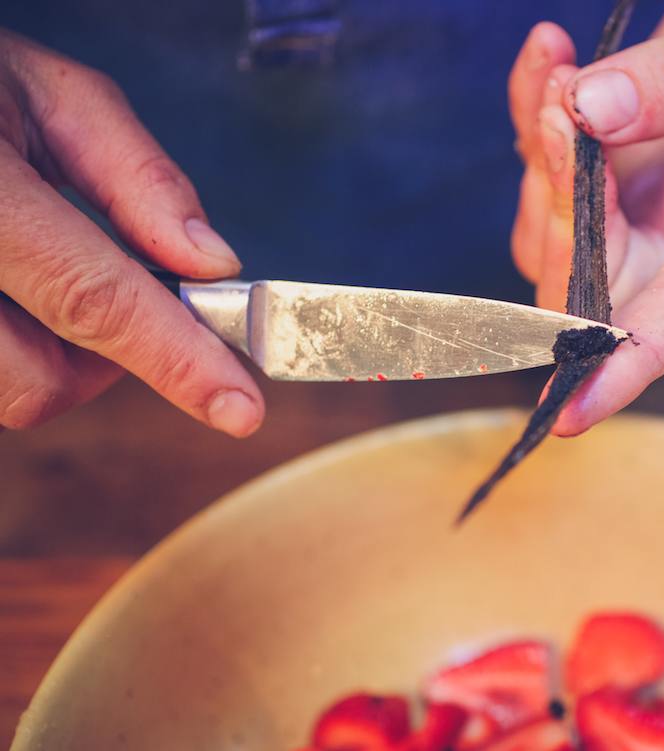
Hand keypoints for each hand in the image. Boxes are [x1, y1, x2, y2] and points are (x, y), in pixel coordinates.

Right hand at [0, 29, 262, 434]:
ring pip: (4, 392)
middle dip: (104, 362)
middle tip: (122, 293)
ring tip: (48, 275)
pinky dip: (12, 347)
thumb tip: (212, 262)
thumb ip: (138, 178)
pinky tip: (12, 288)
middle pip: (40, 384)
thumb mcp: (51, 94)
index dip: (177, 362)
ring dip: (51, 358)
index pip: (94, 300)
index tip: (240, 408)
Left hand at [509, 0, 663, 434]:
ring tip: (555, 69)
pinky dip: (537, 110)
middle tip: (557, 113)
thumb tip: (588, 115)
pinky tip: (549, 52)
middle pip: (604, 278)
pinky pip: (561, 159)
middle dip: (559, 213)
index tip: (568, 413)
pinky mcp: (637, 151)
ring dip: (539, 157)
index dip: (626, 366)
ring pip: (566, 226)